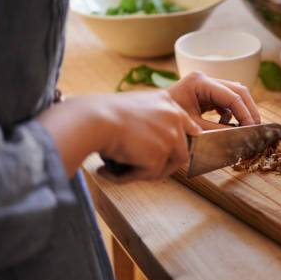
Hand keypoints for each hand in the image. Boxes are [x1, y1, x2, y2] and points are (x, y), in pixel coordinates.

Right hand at [38, 90, 199, 181]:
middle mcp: (174, 118)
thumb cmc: (102, 112)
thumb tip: (149, 145)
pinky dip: (128, 177)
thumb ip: (147, 120)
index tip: (173, 151)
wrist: (93, 120)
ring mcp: (170, 137)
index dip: (181, 141)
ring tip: (121, 172)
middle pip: (181, 151)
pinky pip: (147, 175)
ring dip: (147, 172)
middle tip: (141, 170)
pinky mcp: (159, 156)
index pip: (187, 125)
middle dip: (163, 164)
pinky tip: (108, 172)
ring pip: (167, 166)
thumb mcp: (132, 107)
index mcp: (167, 102)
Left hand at [167, 72, 260, 129]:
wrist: (151, 123)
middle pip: (238, 90)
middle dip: (249, 110)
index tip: (252, 129)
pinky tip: (228, 126)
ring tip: (246, 128)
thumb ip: (219, 131)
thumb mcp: (195, 128)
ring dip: (242, 111)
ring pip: (234, 94)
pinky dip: (232, 113)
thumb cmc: (168, 124)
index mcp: (199, 82)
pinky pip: (226, 100)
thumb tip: (242, 136)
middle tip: (256, 128)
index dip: (245, 113)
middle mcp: (204, 79)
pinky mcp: (205, 93)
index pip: (231, 96)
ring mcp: (205, 85)